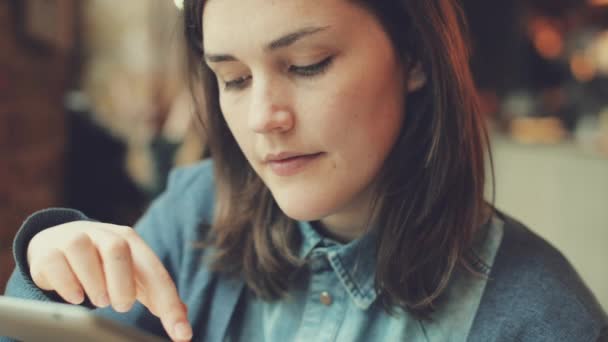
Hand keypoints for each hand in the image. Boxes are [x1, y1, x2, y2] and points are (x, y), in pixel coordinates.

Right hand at [27, 221, 192, 341]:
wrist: (60, 242)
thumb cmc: (104, 264)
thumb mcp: (132, 274)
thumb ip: (156, 293)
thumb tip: (183, 316)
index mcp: (132, 242)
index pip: (156, 273)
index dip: (170, 305)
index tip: (182, 334)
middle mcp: (105, 235)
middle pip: (118, 249)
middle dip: (122, 283)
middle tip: (121, 307)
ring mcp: (75, 239)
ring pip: (84, 251)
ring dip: (94, 283)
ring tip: (99, 300)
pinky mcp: (49, 251)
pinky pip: (56, 263)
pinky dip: (68, 284)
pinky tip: (76, 297)